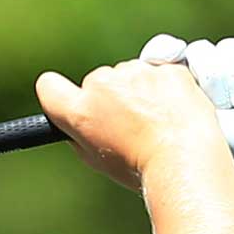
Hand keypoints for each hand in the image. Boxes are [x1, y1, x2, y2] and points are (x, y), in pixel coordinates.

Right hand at [34, 58, 226, 191]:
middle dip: (110, 97)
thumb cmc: (141, 167)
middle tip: (131, 125)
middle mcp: (102, 84)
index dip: (58, 94)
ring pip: (131, 74)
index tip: (69, 101)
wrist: (185, 158)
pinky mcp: (166, 66)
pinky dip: (166, 87)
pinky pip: (160, 71)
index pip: (48, 86)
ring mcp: (136, 71)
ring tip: (157, 121)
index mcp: (79, 111)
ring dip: (140, 90)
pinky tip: (174, 111)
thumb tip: (80, 124)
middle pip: (97, 81)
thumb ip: (81, 135)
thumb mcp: (97, 160)